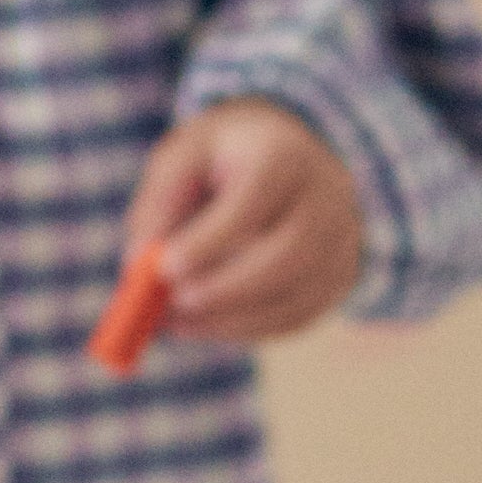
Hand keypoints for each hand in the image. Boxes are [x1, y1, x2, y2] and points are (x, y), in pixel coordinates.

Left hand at [123, 99, 365, 346]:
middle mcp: (326, 197)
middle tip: (175, 305)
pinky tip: (208, 325)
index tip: (164, 268)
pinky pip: (299, 316)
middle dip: (227, 289)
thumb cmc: (223, 157)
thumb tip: (139, 266)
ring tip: (177, 322)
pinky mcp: (340, 274)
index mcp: (283, 156)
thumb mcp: (183, 158)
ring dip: (232, 320)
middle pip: (290, 254)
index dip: (211, 240)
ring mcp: (342, 239)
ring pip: (296, 295)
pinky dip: (250, 330)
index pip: (255, 202)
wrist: (286, 152)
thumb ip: (160, 204)